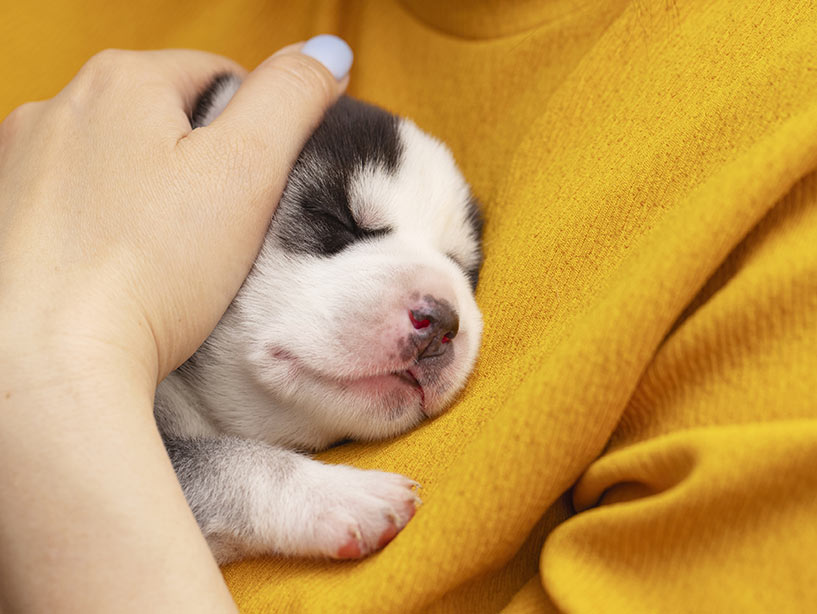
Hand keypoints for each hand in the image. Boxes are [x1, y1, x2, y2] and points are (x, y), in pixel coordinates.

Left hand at [0, 40, 349, 380]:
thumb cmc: (152, 268)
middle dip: (200, 160)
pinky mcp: (4, 214)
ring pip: (117, 159)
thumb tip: (328, 52)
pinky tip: (119, 264)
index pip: (217, 76)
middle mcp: (58, 106)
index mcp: (122, 81)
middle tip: (223, 227)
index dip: (255, 130)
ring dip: (150, 190)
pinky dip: (105, 221)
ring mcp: (19, 161)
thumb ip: (292, 98)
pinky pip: (77, 199)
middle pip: (162, 116)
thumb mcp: (248, 170)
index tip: (262, 188)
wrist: (53, 363)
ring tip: (169, 253)